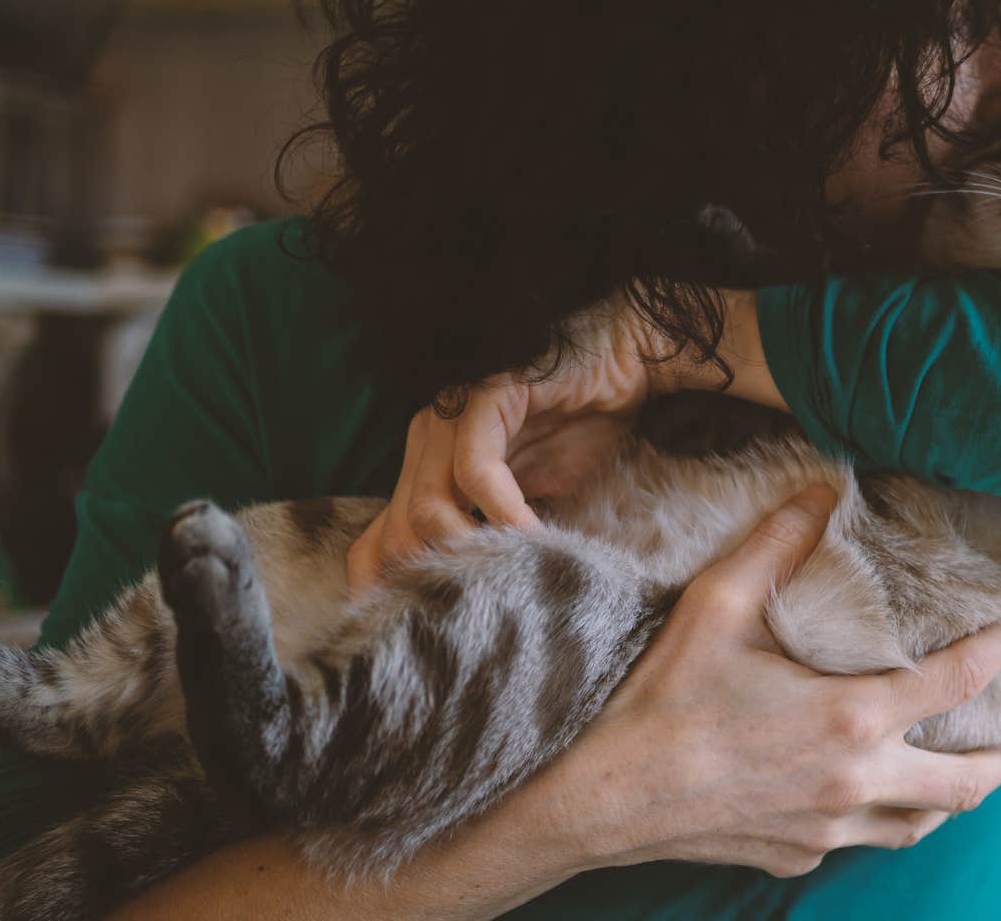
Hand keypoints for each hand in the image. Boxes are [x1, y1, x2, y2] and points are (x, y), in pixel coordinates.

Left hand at [348, 289, 781, 591]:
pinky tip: (536, 539)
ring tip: (514, 581)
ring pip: (428, 509)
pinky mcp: (485, 397)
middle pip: (397, 537)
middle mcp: (424, 442)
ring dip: (472, 554)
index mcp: (424, 471)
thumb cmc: (584, 431)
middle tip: (484, 619)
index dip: (390, 595)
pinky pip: (476, 472)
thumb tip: (484, 616)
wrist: (626, 359)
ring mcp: (449, 417)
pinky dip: (503, 516)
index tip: (426, 641)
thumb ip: (497, 543)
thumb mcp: (532, 506)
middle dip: (438, 584)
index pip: (374, 547)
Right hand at [507, 486, 1000, 878]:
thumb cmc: (661, 700)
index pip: (956, 683)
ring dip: (948, 796)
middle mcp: (855, 782)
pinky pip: (863, 838)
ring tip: (955, 765)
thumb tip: (823, 490)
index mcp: (851, 718)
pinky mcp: (799, 853)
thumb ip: (778, 543)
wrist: (604, 796)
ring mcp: (829, 827)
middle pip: (965, 784)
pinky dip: (883, 814)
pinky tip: (867, 789)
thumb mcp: (718, 604)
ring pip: (920, 824)